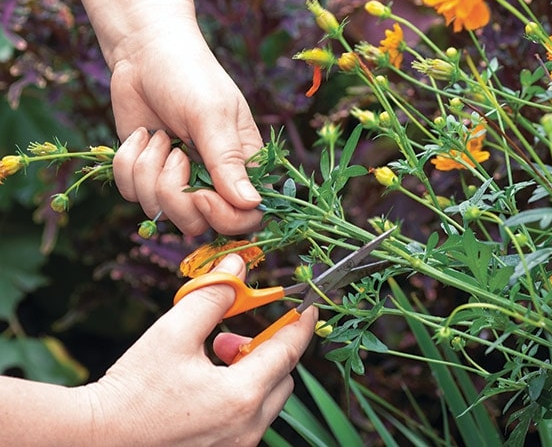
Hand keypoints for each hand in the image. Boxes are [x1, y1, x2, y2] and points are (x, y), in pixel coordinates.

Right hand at [80, 254, 316, 445]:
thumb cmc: (132, 388)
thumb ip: (214, 296)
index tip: (309, 306)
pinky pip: (249, 419)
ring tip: (214, 355)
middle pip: (282, 377)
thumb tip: (238, 267)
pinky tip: (207, 384)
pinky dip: (241, 395)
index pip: (288, 351)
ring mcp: (236, 446)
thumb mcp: (174, 331)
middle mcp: (247, 427)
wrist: (97, 439)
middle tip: (230, 335)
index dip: (301, 324)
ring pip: (267, 400)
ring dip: (253, 372)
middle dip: (266, 349)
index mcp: (241, 395)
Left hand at [111, 26, 263, 235]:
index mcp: (243, 166)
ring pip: (159, 210)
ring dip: (148, 170)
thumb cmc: (190, 76)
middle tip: (174, 154)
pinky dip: (128, 163)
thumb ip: (228, 162)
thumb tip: (252, 205)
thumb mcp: (212, 116)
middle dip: (175, 194)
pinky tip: (140, 135)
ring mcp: (176, 179)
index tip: (200, 195)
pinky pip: (130, 192)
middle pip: (198, 224)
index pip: (245, 218)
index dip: (223, 219)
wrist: (145, 52)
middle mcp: (212, 179)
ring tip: (158, 135)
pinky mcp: (144, 174)